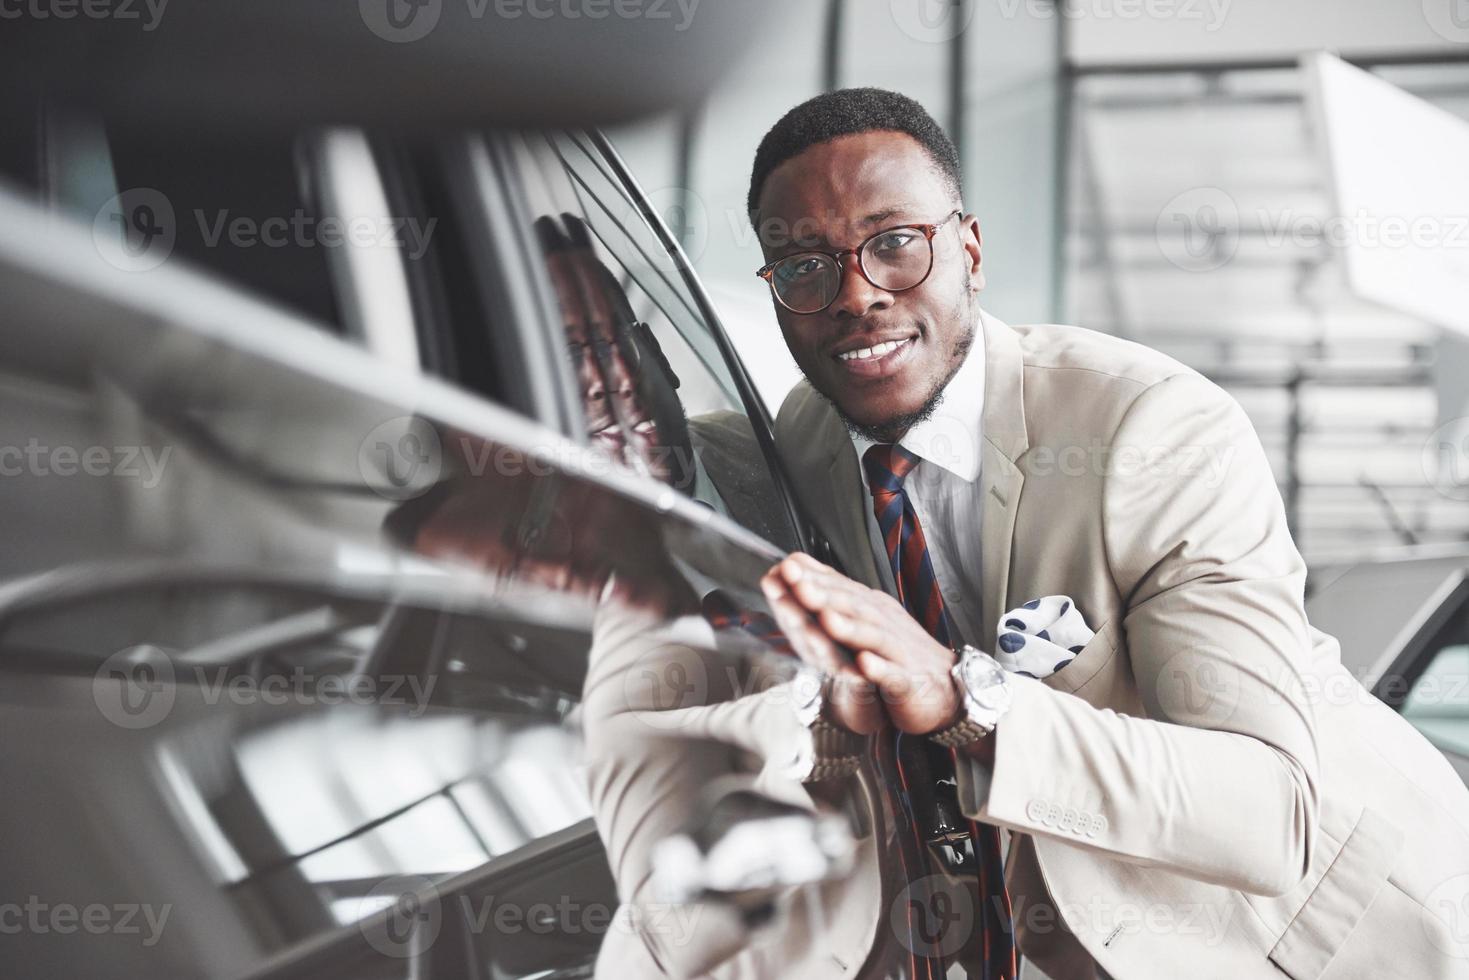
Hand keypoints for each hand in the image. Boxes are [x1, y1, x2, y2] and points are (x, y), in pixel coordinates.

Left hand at [760, 553, 961, 735]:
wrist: (945, 684)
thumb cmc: (898, 651)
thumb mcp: (863, 619)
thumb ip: (831, 595)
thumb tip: (795, 564)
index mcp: (868, 608)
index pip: (838, 588)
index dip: (812, 578)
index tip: (784, 567)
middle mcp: (882, 623)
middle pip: (851, 605)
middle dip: (823, 594)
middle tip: (796, 582)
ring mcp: (896, 651)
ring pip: (871, 636)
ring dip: (849, 628)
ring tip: (826, 619)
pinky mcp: (908, 680)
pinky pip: (893, 674)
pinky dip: (879, 668)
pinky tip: (864, 663)